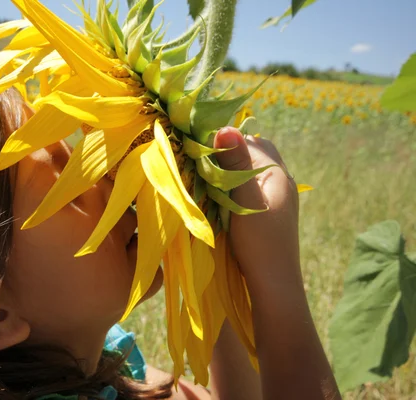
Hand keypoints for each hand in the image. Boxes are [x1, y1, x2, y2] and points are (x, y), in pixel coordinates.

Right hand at [212, 127, 302, 292]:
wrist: (274, 284)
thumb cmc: (260, 243)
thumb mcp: (244, 200)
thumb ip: (236, 164)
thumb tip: (225, 128)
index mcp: (277, 174)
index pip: (250, 141)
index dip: (225, 141)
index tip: (199, 147)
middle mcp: (280, 181)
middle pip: (253, 152)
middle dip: (229, 152)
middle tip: (204, 161)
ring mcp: (276, 197)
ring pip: (250, 170)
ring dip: (231, 170)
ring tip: (209, 177)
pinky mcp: (269, 212)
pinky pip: (250, 187)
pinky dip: (235, 185)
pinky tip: (222, 197)